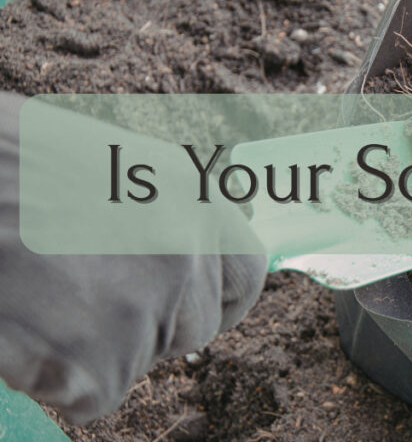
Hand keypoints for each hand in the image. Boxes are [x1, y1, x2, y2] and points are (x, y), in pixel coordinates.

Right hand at [0, 93, 266, 422]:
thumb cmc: (1, 163)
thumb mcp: (97, 159)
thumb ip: (151, 208)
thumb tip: (183, 257)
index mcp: (187, 190)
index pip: (244, 271)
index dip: (218, 298)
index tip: (196, 312)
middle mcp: (183, 247)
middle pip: (195, 326)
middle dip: (149, 330)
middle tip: (81, 307)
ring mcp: (146, 304)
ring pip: (141, 360)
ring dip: (95, 350)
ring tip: (35, 300)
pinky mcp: (100, 360)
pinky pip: (93, 394)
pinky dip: (55, 379)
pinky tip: (20, 331)